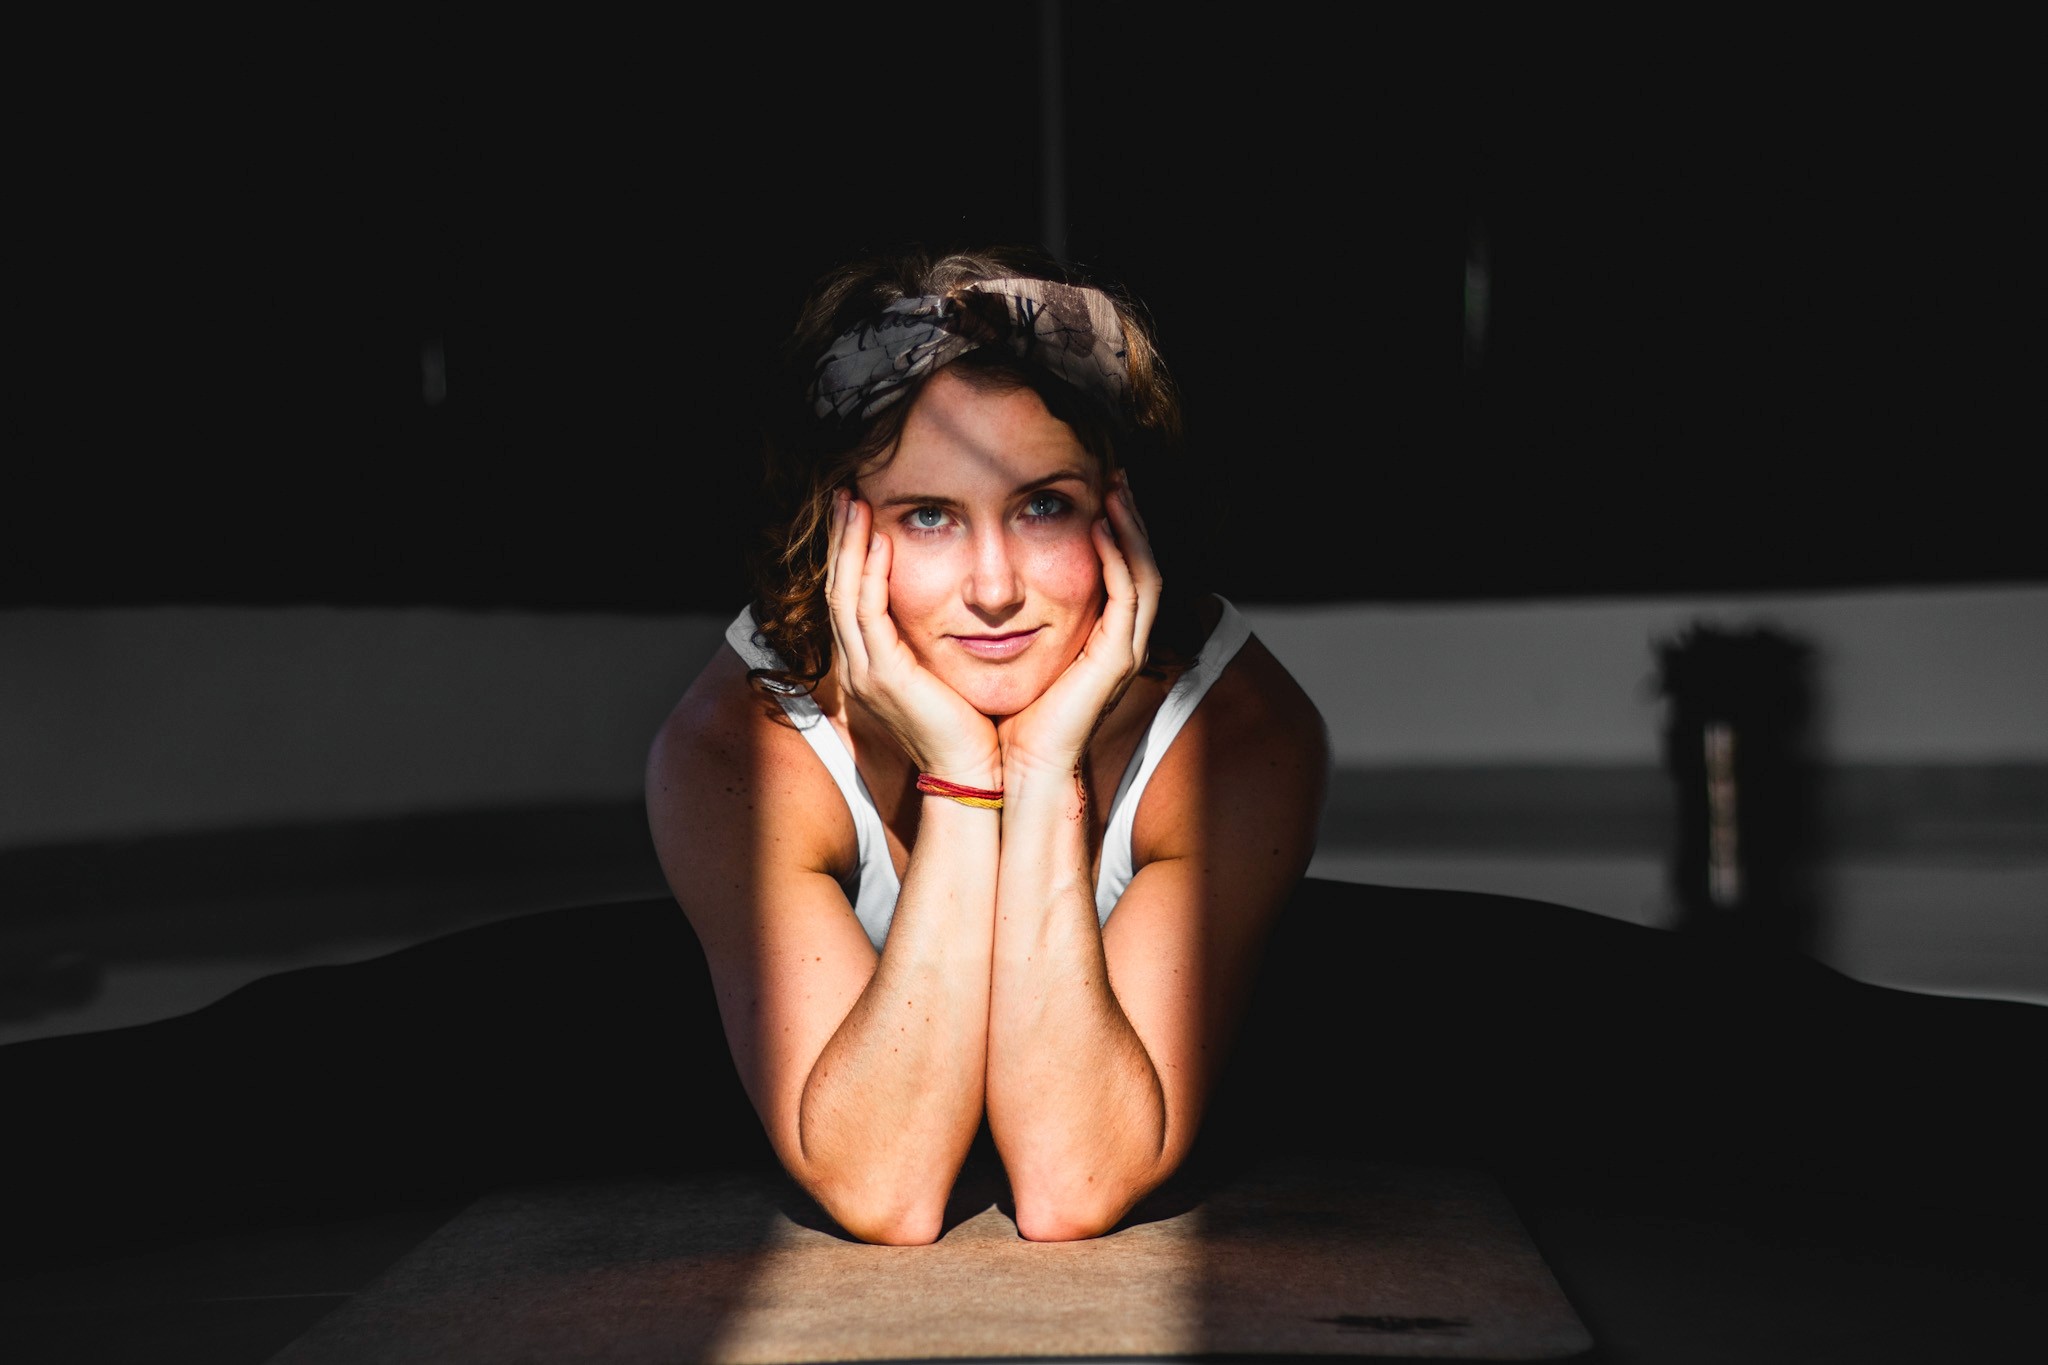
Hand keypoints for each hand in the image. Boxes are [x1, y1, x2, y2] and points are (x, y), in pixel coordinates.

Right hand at [826, 490, 1001, 781]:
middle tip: (845, 494)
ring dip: (849, 545)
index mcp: (869, 668)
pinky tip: (879, 542)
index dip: (850, 554)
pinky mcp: (884, 676)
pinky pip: (867, 614)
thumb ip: (934, 645)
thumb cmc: (970, 729)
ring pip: (843, 595)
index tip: (859, 513)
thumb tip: (953, 609)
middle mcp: (857, 669)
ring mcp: (865, 673)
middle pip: (836, 589)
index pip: (849, 599)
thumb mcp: (945, 676)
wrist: (975, 776)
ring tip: (854, 503)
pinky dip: (870, 574)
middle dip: (841, 539)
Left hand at [997, 475, 1160, 777]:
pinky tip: (1101, 527)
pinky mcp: (1117, 660)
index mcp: (1102, 639)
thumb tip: (984, 580)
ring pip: (1145, 573)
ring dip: (1133, 527)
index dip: (1118, 528)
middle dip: (1133, 516)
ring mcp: (1125, 651)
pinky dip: (1117, 558)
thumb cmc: (1007, 717)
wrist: (1016, 769)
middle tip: (1117, 474)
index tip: (1098, 489)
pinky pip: (1128, 596)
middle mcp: (1122, 642)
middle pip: (1143, 563)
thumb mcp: (1012, 651)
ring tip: (1117, 488)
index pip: (1123, 570)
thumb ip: (1014, 617)